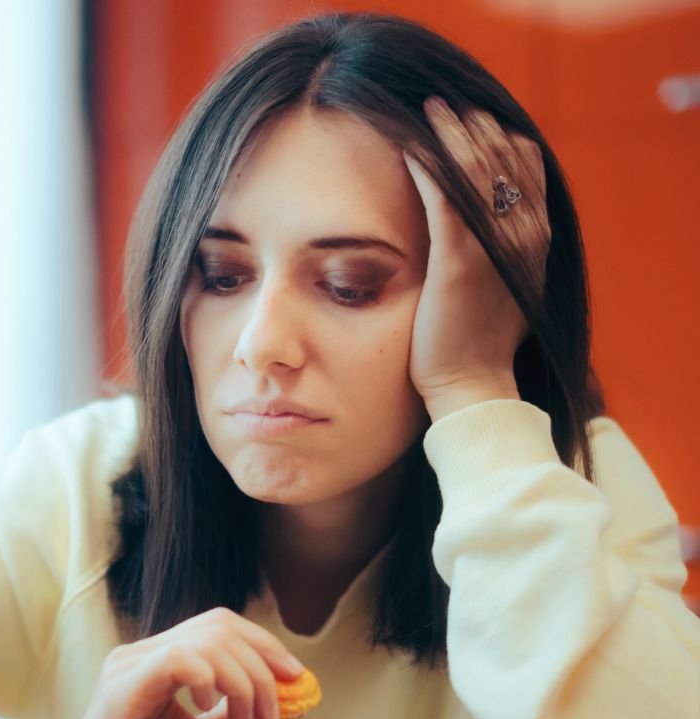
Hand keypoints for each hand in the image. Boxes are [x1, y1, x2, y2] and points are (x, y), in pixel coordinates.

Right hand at [62, 607, 302, 718]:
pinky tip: (208, 709)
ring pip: (205, 642)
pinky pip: (177, 660)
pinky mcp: (121, 687)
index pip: (220, 625)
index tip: (296, 676)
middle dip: (261, 665)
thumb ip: (229, 713)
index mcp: (159, 656)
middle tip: (273, 712)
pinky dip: (208, 680)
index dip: (264, 643)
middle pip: (219, 627)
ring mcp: (129, 664)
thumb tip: (277, 700)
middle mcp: (142, 651)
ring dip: (242, 681)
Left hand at [403, 97, 550, 420]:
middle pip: (502, 159)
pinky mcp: (457, 263)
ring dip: (450, 135)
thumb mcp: (505, 291)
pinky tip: (410, 147)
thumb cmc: (478, 345)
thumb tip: (490, 235)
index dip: (500, 137)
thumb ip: (504, 256)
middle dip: (473, 127)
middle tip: (443, 105)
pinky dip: (428, 168)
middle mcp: (521, 236)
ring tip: (428, 111)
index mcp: (534, 240)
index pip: (526, 167)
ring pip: (475, 172)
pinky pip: (444, 200)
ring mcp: (491, 248)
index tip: (472, 119)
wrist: (471, 386)